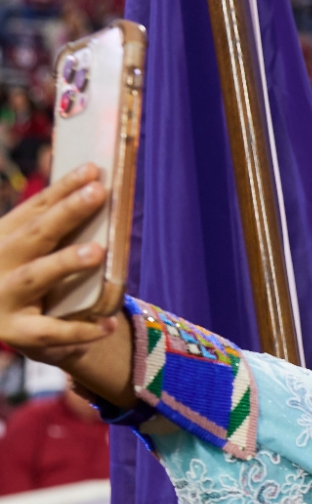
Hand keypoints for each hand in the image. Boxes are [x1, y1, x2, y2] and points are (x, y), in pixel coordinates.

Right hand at [0, 164, 132, 401]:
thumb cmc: (22, 279)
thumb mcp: (28, 250)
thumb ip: (53, 225)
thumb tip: (93, 187)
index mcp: (4, 237)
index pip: (37, 208)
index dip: (64, 188)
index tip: (93, 170)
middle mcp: (0, 262)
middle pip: (36, 234)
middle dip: (67, 212)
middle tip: (98, 193)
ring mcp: (6, 297)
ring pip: (36, 277)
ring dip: (65, 262)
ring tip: (97, 251)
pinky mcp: (17, 332)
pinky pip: (52, 332)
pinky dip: (81, 330)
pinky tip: (108, 324)